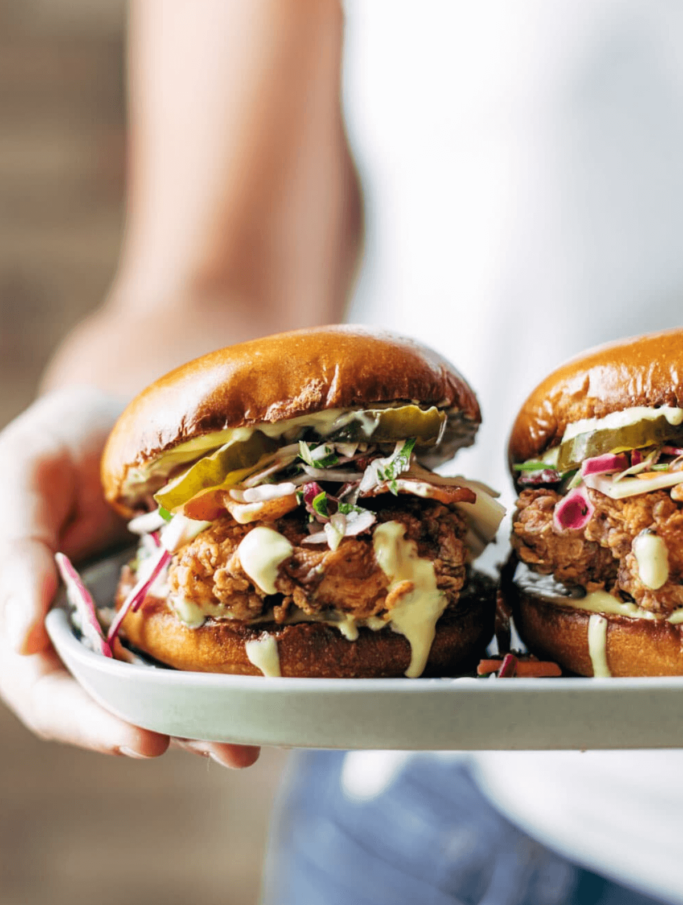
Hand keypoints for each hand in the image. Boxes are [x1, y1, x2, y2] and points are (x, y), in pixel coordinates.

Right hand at [0, 387, 258, 766]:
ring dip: (203, 718)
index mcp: (26, 613)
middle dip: (165, 731)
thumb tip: (23, 639)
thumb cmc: (60, 440)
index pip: (42, 688)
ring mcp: (131, 622)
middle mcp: (79, 630)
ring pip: (160, 684)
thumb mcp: (27, 474)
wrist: (119, 415)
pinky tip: (264, 687)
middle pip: (110, 703)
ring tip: (251, 740)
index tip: (143, 740)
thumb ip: (17, 551)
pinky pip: (196, 642)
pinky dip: (224, 668)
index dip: (86, 721)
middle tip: (225, 748)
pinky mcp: (176, 603)